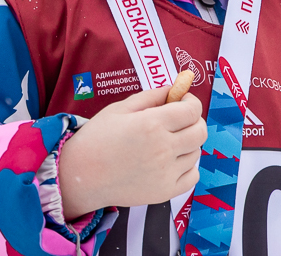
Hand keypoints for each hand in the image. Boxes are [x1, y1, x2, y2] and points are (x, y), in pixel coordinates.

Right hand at [58, 87, 205, 219]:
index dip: (191, 101)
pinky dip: (187, 166)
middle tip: (180, 119)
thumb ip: (151, 96)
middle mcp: (163, 149)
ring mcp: (165, 173)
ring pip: (196, 153)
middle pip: (200, 131)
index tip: (183, 100)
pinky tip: (171, 161)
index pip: (192, 110)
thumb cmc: (96, 138)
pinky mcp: (164, 192)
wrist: (80, 176)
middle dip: (194, 120)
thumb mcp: (120, 108)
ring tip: (168, 141)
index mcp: (152, 124)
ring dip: (188, 143)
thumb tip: (174, 89)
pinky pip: (192, 176)